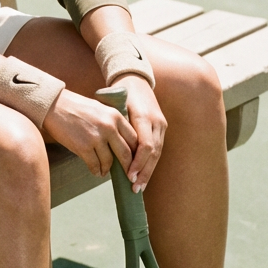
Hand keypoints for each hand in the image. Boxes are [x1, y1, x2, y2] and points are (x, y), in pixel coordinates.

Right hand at [42, 89, 136, 179]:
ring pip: (109, 161)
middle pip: (126, 153)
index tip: (136, 161)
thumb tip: (121, 142)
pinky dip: (96, 171)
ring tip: (105, 171)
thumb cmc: (76, 107)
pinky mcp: (83, 147)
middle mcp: (109, 127)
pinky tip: (96, 171)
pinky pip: (94, 164)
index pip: (134, 138)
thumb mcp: (100, 108)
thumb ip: (112, 122)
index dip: (136, 153)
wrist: (54, 105)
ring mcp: (96, 138)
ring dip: (108, 169)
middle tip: (129, 175)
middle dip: (128, 167)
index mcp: (115, 116)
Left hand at [120, 74, 166, 192]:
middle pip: (153, 153)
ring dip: (149, 171)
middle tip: (135, 188)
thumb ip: (115, 125)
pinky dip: (151, 163)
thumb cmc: (120, 93)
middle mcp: (156, 122)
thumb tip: (106, 147)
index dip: (138, 162)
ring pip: (157, 153)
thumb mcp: (115, 106)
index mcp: (144, 117)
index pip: (145, 145)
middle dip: (144, 172)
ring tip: (139, 186)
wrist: (136, 79)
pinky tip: (144, 174)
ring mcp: (161, 125)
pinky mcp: (162, 127)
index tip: (129, 175)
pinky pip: (158, 149)